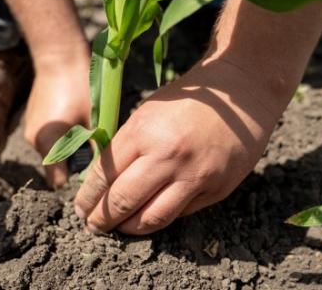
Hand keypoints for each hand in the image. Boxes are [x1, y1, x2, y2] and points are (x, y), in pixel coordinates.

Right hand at [24, 48, 90, 187]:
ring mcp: (31, 130)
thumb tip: (108, 169)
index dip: (77, 182)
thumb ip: (97, 146)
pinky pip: (50, 138)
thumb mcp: (95, 117)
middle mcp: (34, 140)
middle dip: (76, 164)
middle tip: (96, 150)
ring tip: (87, 130)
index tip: (94, 177)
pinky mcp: (34, 120)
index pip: (59, 181)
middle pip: (57, 166)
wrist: (58, 54)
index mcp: (48, 142)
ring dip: (70, 148)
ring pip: (54, 151)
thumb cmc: (80, 83)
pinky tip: (76, 119)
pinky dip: (63, 136)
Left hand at [73, 56, 290, 234]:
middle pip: (122, 202)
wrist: (241, 92)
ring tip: (119, 228)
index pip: (104, 175)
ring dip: (129, 229)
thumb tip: (101, 183)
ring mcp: (194, 176)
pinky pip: (181, 213)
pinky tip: (150, 215)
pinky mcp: (216, 189)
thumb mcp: (147, 114)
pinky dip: (161, 216)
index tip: (80, 208)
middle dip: (101, 220)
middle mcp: (167, 157)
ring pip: (152, 219)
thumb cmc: (188, 100)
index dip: (87, 198)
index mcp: (143, 132)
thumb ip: (126, 147)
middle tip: (93, 225)